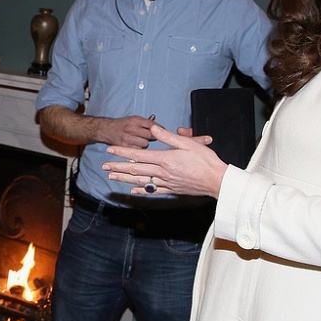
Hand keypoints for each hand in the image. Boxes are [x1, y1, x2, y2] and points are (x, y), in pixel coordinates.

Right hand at [98, 115, 158, 147]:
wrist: (106, 129)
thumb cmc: (123, 124)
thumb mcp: (133, 119)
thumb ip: (146, 122)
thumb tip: (160, 128)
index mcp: (135, 120)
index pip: (152, 124)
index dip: (160, 128)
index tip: (164, 132)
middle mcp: (131, 128)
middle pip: (150, 135)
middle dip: (152, 136)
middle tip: (149, 137)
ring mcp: (127, 138)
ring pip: (145, 144)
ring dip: (144, 144)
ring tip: (139, 141)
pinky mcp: (124, 147)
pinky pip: (138, 150)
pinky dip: (138, 149)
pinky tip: (134, 146)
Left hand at [103, 123, 226, 197]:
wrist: (217, 180)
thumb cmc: (206, 160)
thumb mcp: (188, 143)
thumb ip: (169, 137)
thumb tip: (154, 129)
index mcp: (165, 159)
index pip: (138, 155)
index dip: (122, 152)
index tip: (110, 150)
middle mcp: (163, 172)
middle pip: (136, 169)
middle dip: (118, 167)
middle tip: (104, 166)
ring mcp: (166, 182)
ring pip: (141, 180)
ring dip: (125, 178)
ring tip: (112, 177)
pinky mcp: (172, 189)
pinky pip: (152, 190)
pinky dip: (141, 190)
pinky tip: (132, 190)